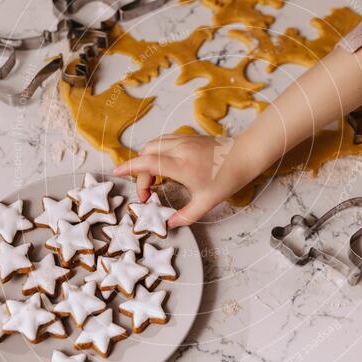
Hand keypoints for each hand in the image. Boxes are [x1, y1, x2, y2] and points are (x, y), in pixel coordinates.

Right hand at [113, 133, 257, 227]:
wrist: (245, 155)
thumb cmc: (228, 178)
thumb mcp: (207, 202)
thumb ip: (185, 215)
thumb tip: (169, 224)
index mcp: (182, 166)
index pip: (147, 163)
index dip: (129, 167)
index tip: (116, 173)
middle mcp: (179, 150)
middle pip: (146, 153)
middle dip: (139, 171)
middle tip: (147, 191)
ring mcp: (183, 141)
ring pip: (153, 144)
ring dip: (146, 159)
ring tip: (153, 179)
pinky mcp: (187, 137)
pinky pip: (164, 141)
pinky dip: (156, 152)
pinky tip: (163, 166)